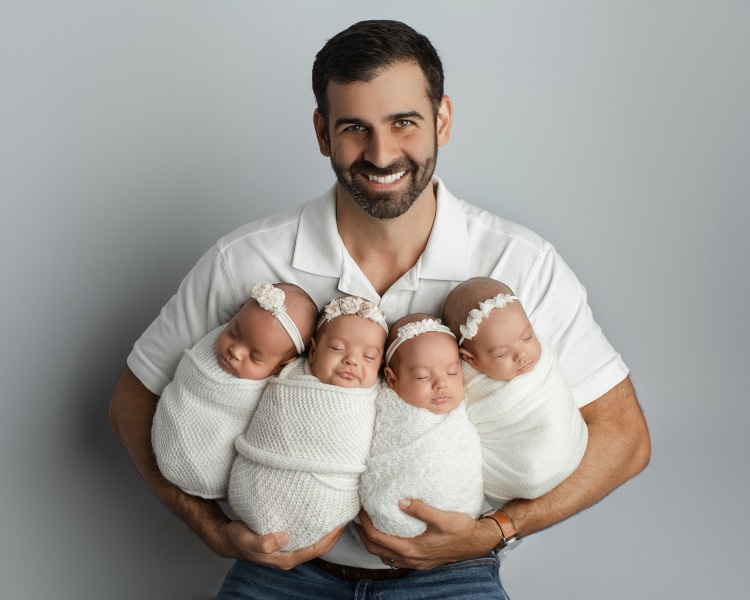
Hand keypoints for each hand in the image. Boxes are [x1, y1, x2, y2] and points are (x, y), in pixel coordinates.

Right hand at [223, 520, 344, 569]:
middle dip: (334, 535)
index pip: (315, 550)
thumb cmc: (237, 539)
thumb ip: (263, 543)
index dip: (330, 539)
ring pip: (314, 541)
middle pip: (319, 547)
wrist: (227, 538)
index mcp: (285, 558)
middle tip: (345, 516)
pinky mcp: (285, 540)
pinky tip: (318, 515)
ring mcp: (288, 549)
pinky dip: (316, 526)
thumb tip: (285, 538)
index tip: (340, 524)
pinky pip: (306, 534)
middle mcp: (289, 555)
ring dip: (326, 530)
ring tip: (336, 514)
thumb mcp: (247, 540)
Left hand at [354, 500, 497, 570]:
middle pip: (376, 549)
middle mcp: (411, 558)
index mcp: (412, 549)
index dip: (366, 525)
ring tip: (366, 525)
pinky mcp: (420, 560)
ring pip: (384, 555)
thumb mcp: (443, 518)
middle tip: (356, 518)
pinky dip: (384, 546)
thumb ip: (421, 510)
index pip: (378, 539)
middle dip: (363, 534)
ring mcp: (415, 561)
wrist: (476, 543)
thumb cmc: (461, 530)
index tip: (361, 511)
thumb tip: (402, 501)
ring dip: (372, 541)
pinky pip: (394, 556)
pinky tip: (387, 534)